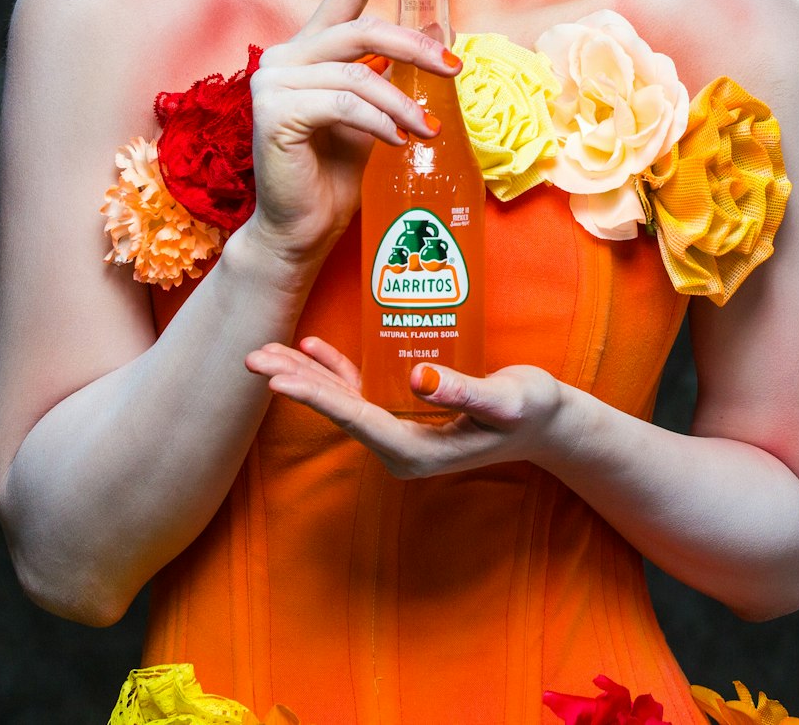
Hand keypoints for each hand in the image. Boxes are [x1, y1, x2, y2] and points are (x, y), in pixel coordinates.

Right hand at [245, 0, 459, 268]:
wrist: (301, 229)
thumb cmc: (335, 175)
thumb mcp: (374, 115)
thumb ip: (391, 76)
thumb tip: (441, 37)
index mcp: (308, 51)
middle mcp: (284, 57)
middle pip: (361, 28)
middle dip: (414, 46)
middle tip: (454, 68)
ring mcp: (272, 82)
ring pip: (358, 72)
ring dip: (403, 102)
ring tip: (429, 130)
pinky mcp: (273, 111)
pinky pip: (344, 103)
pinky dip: (380, 122)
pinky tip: (400, 142)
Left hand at [245, 337, 564, 478]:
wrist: (547, 423)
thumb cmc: (531, 410)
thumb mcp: (506, 399)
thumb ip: (464, 390)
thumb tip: (417, 378)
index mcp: (414, 449)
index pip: (354, 417)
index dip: (313, 394)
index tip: (275, 377)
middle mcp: (397, 445)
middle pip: (336, 410)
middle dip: (293, 383)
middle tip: (251, 358)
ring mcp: (398, 430)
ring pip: (340, 401)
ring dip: (304, 376)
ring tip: (264, 351)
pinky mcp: (403, 412)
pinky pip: (359, 392)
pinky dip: (334, 370)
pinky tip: (312, 347)